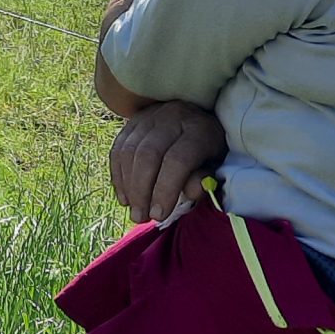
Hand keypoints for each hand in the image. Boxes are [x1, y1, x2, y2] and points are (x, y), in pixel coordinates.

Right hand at [109, 100, 227, 224]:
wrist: (198, 119)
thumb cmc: (210, 151)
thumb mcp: (216, 165)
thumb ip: (203, 179)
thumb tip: (190, 192)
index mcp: (199, 130)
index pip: (177, 160)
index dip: (165, 190)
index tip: (159, 215)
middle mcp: (172, 117)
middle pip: (148, 155)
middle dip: (142, 191)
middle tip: (141, 217)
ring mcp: (149, 116)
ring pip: (129, 151)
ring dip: (128, 186)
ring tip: (134, 210)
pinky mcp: (132, 121)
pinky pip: (118, 149)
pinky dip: (118, 176)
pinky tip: (125, 196)